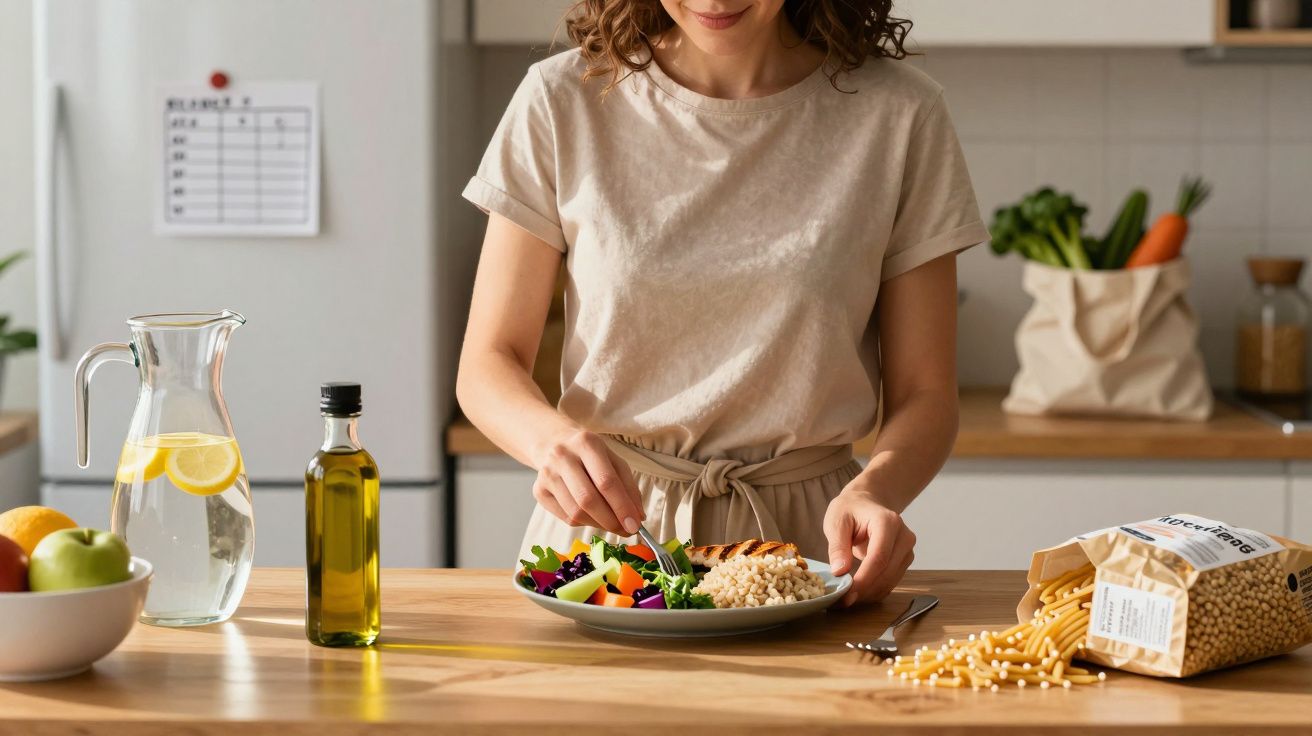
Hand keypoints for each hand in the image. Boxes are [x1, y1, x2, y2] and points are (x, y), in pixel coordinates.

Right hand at [531, 428, 644, 534]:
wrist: (553, 443)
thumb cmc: (590, 455)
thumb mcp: (613, 461)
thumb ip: (629, 488)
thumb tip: (638, 518)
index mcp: (586, 443)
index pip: (606, 481)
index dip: (622, 507)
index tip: (635, 525)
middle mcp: (562, 456)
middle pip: (588, 499)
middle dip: (611, 520)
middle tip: (626, 530)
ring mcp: (547, 474)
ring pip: (575, 513)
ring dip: (599, 524)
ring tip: (611, 523)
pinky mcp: (538, 491)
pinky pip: (565, 517)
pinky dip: (584, 523)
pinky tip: (592, 516)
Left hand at [823, 479, 915, 606]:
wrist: (867, 501)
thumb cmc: (850, 509)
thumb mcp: (836, 521)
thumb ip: (837, 546)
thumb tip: (840, 572)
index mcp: (888, 522)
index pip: (879, 557)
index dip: (864, 579)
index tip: (847, 593)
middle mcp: (904, 536)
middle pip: (887, 572)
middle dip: (865, 590)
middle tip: (842, 601)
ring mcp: (907, 549)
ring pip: (891, 580)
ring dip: (869, 593)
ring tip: (846, 597)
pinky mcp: (905, 559)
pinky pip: (892, 581)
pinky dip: (875, 590)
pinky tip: (858, 592)